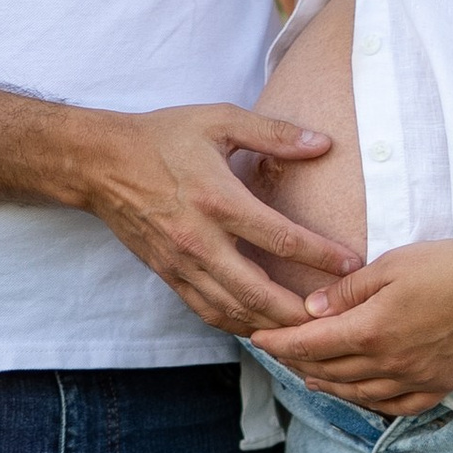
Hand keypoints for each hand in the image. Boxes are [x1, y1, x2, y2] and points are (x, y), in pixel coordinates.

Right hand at [72, 101, 359, 331]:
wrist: (100, 163)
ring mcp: (182, 264)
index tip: (352, 266)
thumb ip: (273, 133)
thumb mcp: (218, 120)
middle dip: (301, 312)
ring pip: (235, 310)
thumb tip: (323, 143)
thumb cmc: (163, 137)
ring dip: (273, 326)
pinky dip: (240, 324)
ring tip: (309, 332)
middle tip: (337, 319)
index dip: (321, 256)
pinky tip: (264, 327)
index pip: (280, 238)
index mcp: (218, 200)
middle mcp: (201, 240)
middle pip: (260, 292)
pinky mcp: (169, 276)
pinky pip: (209, 311)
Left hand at [251, 232, 452, 410]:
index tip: (256, 337)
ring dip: (328, 385)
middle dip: (297, 362)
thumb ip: (348, 292)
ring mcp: (415, 379)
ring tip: (309, 377)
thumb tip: (310, 309)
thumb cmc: (450, 265)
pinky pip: (397, 406)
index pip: (309, 344)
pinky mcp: (440, 385)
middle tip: (278, 354)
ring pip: (358, 392)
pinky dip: (371, 402)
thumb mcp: (391, 265)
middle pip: (329, 370)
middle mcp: (389, 363)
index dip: (278, 343)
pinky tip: (361, 395)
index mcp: (371, 331)